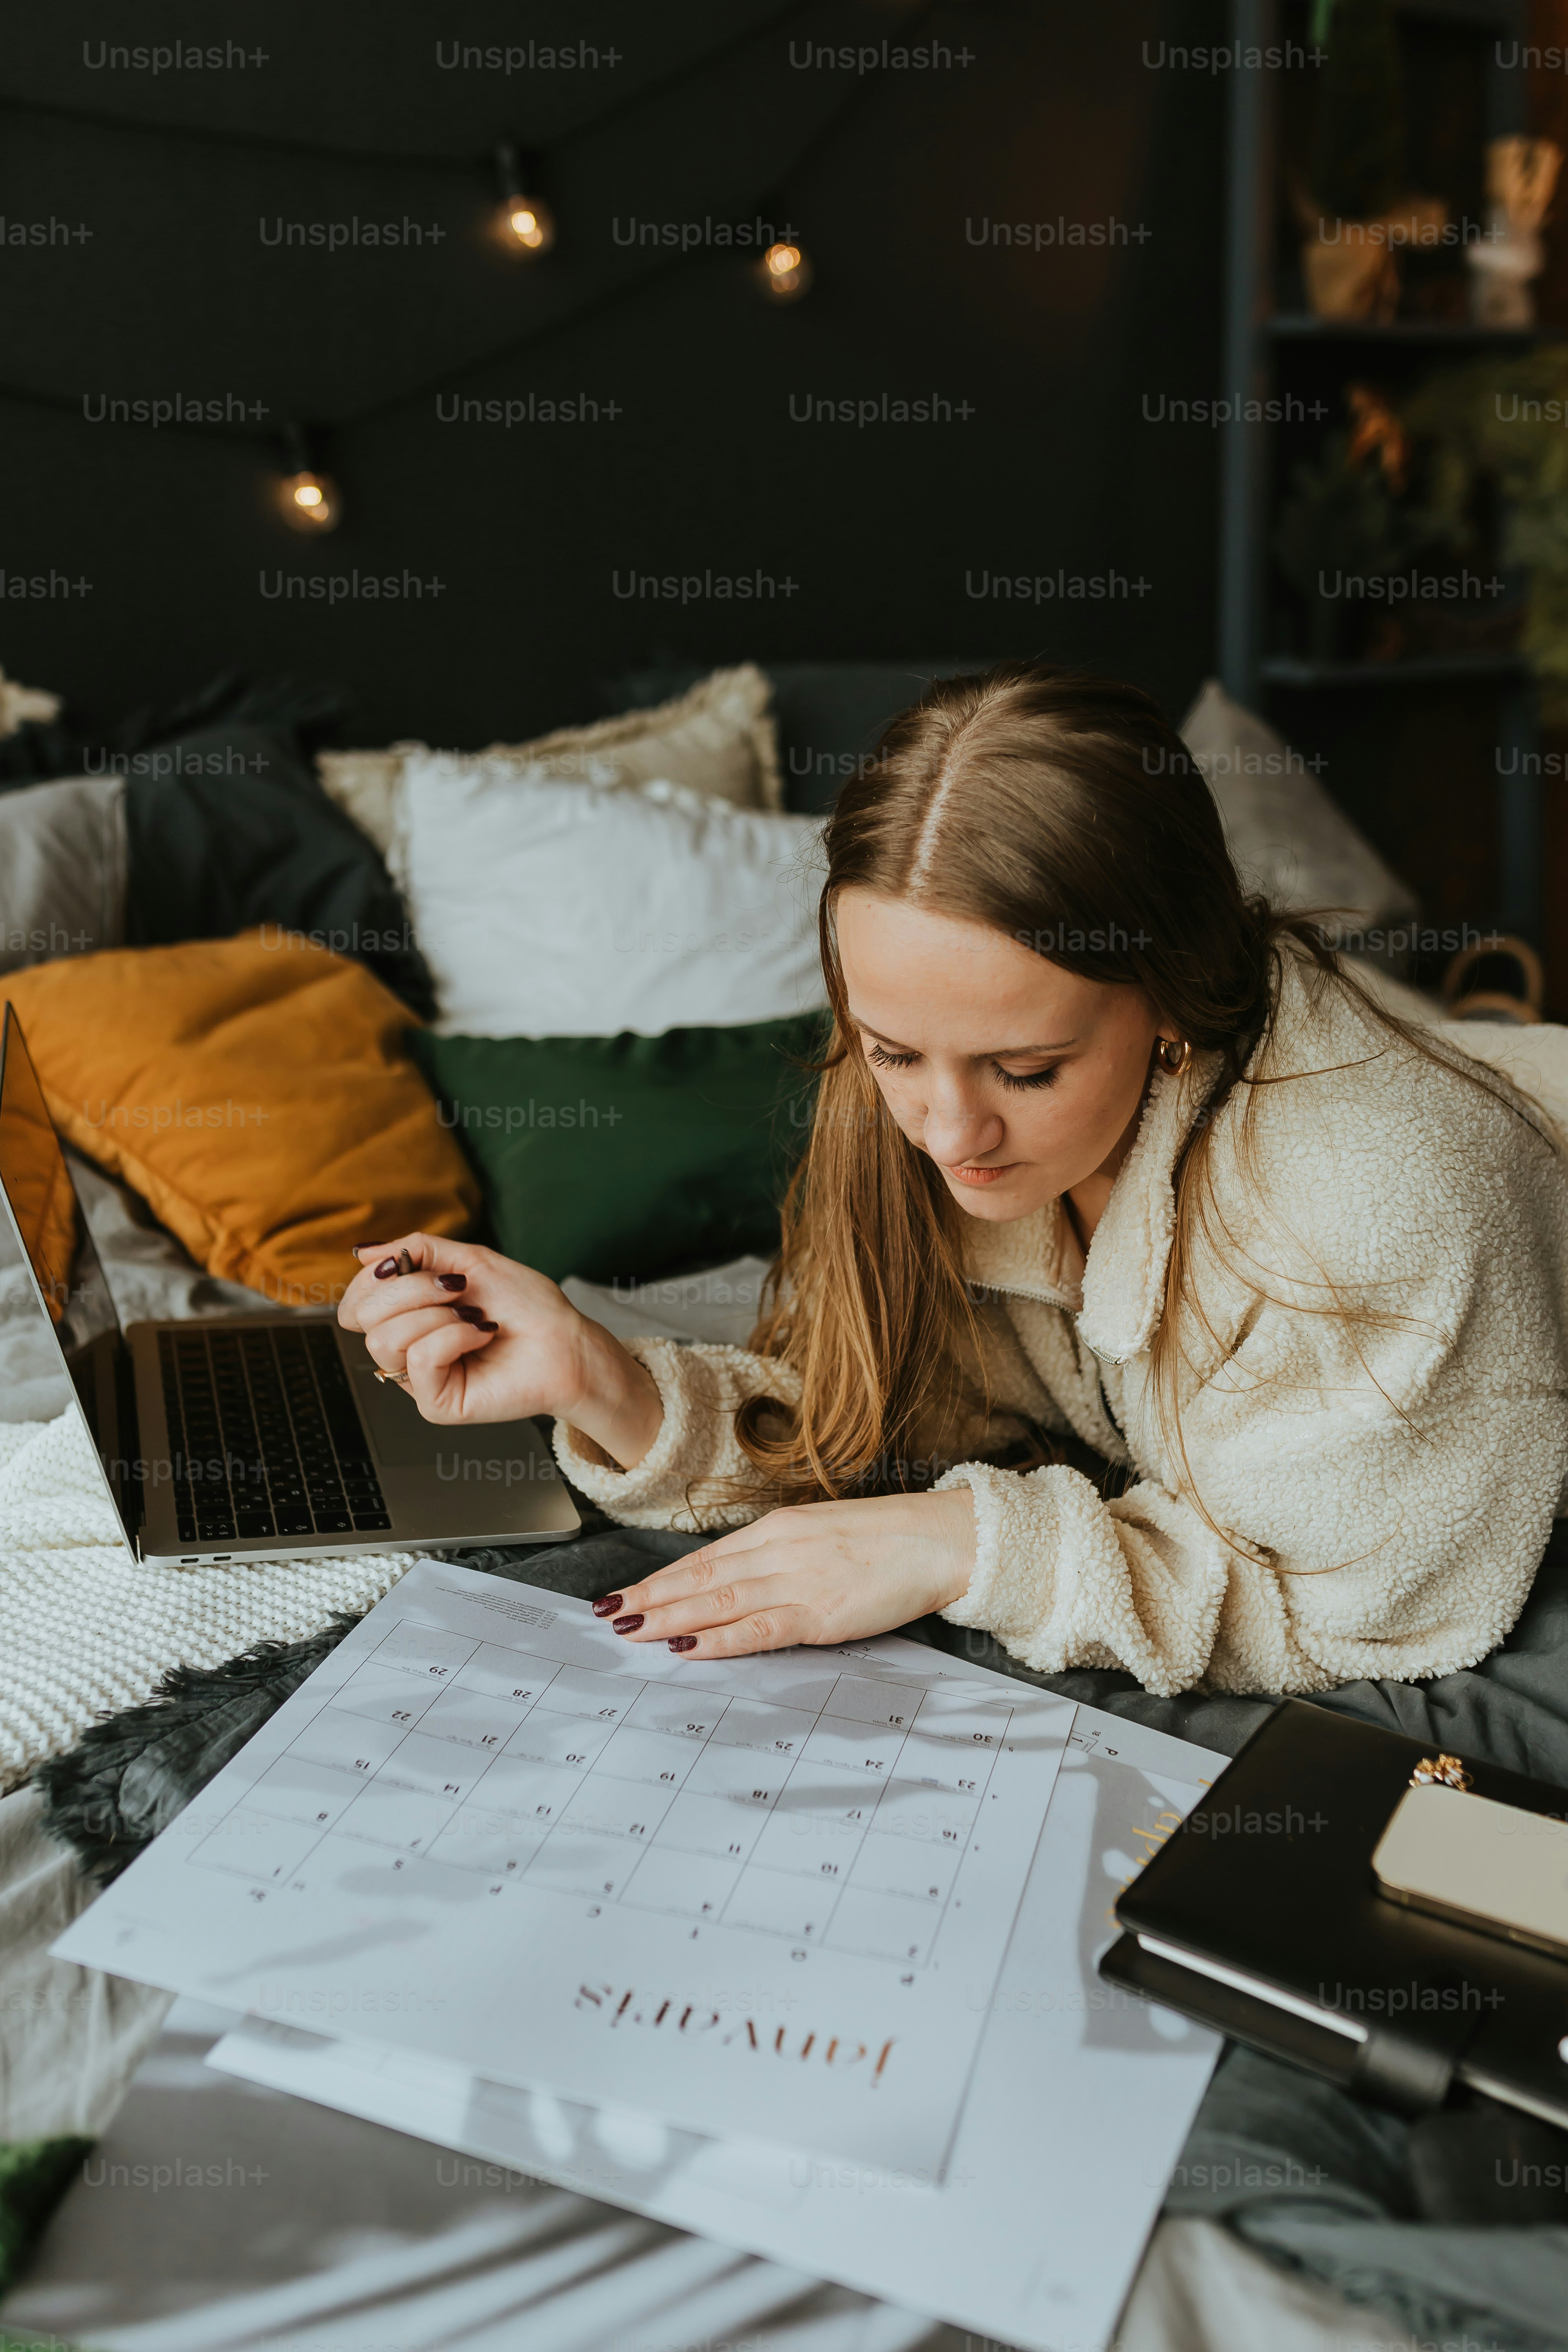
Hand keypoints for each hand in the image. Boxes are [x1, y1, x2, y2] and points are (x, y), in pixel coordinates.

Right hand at [337, 1233, 662, 1467]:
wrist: (566, 1341)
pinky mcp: (436, 1402)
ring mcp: (419, 1379)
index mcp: (409, 1317)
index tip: (416, 1264)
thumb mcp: (469, 1260)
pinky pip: (417, 1360)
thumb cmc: (527, 1305)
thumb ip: (416, 1251)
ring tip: (473, 1315)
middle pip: (364, 1316)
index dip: (377, 1276)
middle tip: (456, 1288)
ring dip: (435, 1313)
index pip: (358, 1300)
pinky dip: (452, 1336)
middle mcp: (408, 1348)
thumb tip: (364, 1253)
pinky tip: (481, 1334)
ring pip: (384, 1339)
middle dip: (411, 1289)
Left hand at [591, 1489, 976, 1658]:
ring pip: (718, 1602)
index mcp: (778, 1529)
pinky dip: (719, 1639)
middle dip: (649, 1599)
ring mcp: (797, 1580)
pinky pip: (758, 1629)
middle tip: (607, 1615)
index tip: (627, 1593)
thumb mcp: (821, 1536)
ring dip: (669, 1618)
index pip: (706, 1559)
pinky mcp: (820, 1612)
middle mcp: (778, 1550)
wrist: (939, 1538)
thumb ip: (779, 1556)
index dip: (661, 1578)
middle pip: (700, 1579)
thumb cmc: (887, 1540)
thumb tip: (740, 1581)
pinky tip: (688, 1647)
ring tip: (631, 1630)